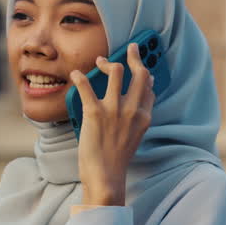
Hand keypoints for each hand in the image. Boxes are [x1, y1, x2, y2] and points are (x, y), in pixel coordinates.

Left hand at [68, 43, 154, 205]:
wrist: (106, 176)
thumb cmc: (116, 159)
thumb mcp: (134, 137)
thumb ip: (136, 118)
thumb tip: (136, 103)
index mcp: (144, 117)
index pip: (149, 87)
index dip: (145, 72)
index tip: (140, 65)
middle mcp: (132, 110)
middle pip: (139, 74)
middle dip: (135, 56)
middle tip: (129, 48)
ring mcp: (114, 110)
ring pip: (117, 72)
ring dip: (107, 63)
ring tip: (99, 61)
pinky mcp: (95, 113)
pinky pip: (86, 86)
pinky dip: (80, 77)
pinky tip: (76, 74)